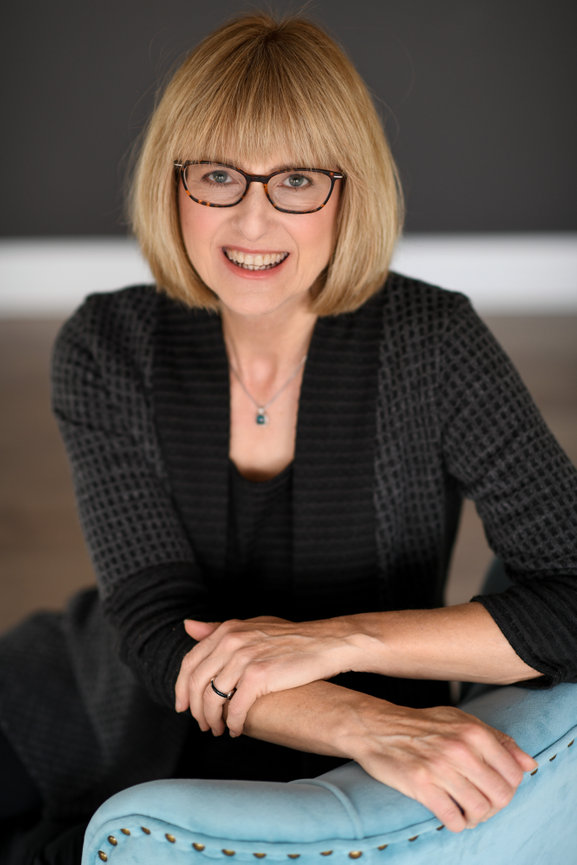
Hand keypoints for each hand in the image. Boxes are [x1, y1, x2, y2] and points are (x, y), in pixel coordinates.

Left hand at [174, 615, 356, 735]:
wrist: (325, 643)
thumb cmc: (291, 638)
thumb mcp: (252, 626)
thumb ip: (219, 629)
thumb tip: (188, 626)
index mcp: (226, 630)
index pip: (189, 662)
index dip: (182, 688)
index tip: (183, 705)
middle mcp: (231, 641)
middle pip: (195, 682)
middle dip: (195, 709)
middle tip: (201, 724)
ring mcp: (244, 657)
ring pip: (212, 698)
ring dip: (211, 720)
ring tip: (217, 730)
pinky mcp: (259, 675)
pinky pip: (234, 707)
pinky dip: (232, 723)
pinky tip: (236, 730)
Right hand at [349, 698, 537, 831]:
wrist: (376, 727)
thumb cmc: (422, 725)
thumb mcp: (461, 721)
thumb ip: (497, 740)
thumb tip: (529, 764)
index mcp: (474, 731)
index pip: (514, 773)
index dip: (509, 786)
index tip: (493, 787)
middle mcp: (460, 748)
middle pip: (501, 795)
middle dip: (494, 805)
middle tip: (480, 802)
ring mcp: (440, 767)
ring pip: (480, 810)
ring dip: (476, 817)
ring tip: (465, 810)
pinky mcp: (420, 785)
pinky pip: (454, 819)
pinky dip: (456, 822)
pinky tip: (449, 813)